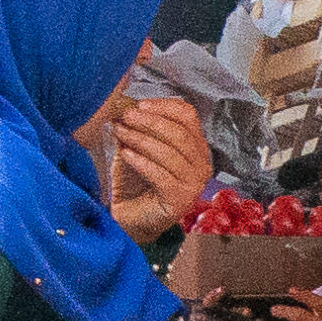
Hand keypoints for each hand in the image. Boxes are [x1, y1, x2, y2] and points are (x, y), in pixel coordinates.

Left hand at [108, 98, 210, 243]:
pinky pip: (162, 176)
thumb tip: (125, 105)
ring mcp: (194, 185)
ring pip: (171, 154)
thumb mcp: (137, 146)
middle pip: (181, 134)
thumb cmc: (134, 181)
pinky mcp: (181, 200)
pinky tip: (125, 155)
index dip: (164, 107)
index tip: (138, 104)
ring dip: (142, 139)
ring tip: (120, 133)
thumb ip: (137, 127)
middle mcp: (201, 165)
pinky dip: (142, 162)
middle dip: (150, 122)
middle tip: (126, 117)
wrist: (129, 217)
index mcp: (195, 147)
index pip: (189, 117)